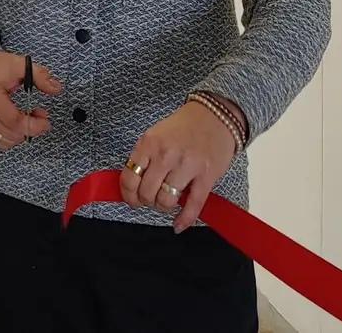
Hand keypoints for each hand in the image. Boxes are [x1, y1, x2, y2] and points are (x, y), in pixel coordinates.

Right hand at [0, 50, 61, 149]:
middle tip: (40, 115)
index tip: (45, 122)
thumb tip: (54, 87)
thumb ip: (39, 76)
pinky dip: (11, 135)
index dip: (34, 125)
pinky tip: (17, 123)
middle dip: (31, 128)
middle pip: (12, 134)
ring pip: (6, 141)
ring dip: (22, 133)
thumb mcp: (19, 64)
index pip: (14, 121)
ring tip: (28, 118)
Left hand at [120, 99, 241, 232]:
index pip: (129, 178)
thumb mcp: (155, 135)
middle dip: (145, 201)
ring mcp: (187, 166)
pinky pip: (193, 205)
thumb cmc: (183, 127)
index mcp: (149, 144)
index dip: (128, 195)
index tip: (131, 199)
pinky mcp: (206, 176)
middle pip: (146, 193)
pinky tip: (178, 225)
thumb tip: (132, 184)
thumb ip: (143, 157)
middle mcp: (166, 155)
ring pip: (166, 201)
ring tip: (164, 203)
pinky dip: (184, 219)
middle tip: (149, 200)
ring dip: (162, 207)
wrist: (214, 116)